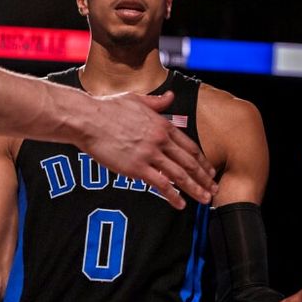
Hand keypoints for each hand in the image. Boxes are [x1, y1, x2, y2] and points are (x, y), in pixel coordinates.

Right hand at [80, 90, 216, 209]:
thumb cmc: (108, 108)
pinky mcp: (137, 167)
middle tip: (213, 189)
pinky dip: (172, 196)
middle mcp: (160, 139)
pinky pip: (160, 184)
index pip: (189, 146)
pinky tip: (180, 204)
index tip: (209, 171)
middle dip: (204, 178)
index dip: (202, 160)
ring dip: (195, 188)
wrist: (88, 119)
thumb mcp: (136, 99)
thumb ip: (156, 102)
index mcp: (162, 124)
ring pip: (180, 175)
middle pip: (190, 162)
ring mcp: (149, 154)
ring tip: (204, 199)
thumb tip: (170, 97)